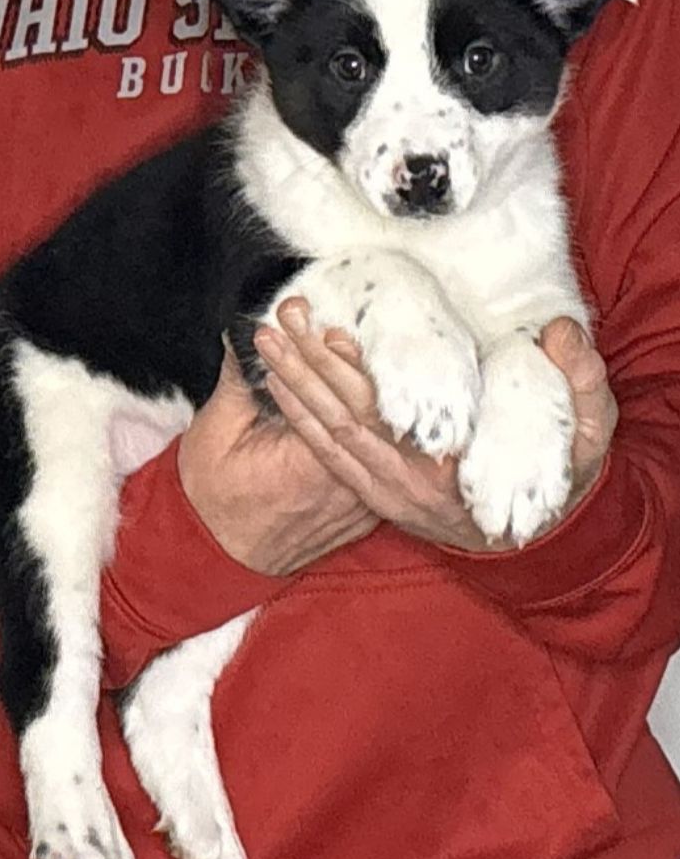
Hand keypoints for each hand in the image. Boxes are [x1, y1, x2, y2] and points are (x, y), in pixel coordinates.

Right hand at [177, 344, 378, 575]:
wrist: (216, 555)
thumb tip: (244, 336)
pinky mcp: (363, 514)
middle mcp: (344, 486)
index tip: (307, 321)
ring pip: (375, 439)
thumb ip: (238, 383)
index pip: (334, 397)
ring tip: (341, 360)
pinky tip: (358, 407)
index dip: (323, 354)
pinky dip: (370, 437)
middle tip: (328, 331)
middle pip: (363, 412)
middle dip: (343, 365)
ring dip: (360, 399)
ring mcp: (359, 504)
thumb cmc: (210, 495)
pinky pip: (375, 466)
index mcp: (310, 466)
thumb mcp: (214, 432)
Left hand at [255, 303, 616, 551]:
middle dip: (311, 366)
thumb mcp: (591, 435)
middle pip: (347, 420)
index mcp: (454, 469)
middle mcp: (410, 484)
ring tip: (267, 338)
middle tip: (285, 315)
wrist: (541, 543)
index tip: (335, 333)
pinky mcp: (375, 494)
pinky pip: (327, 455)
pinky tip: (278, 383)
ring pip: (329, 436)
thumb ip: (582, 382)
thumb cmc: (562, 479)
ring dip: (294, 386)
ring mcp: (388, 493)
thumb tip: (559, 333)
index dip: (362, 376)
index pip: (396, 418)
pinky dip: (299, 418)